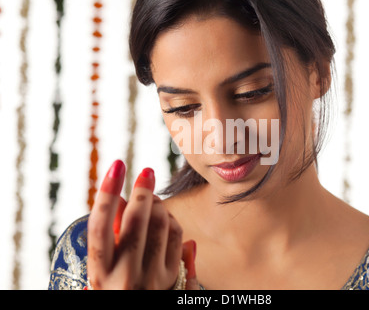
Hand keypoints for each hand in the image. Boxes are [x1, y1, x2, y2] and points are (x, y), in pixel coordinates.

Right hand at [87, 160, 198, 289]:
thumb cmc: (117, 295)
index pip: (99, 225)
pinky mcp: (173, 280)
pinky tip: (167, 217)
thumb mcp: (102, 278)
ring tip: (153, 196)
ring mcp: (151, 279)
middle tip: (145, 172)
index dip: (107, 191)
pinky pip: (178, 238)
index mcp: (99, 275)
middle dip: (142, 191)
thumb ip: (109, 245)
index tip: (117, 166)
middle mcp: (124, 276)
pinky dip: (173, 221)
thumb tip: (119, 207)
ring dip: (158, 204)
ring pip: (161, 226)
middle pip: (135, 221)